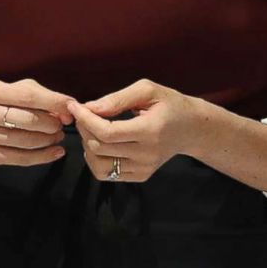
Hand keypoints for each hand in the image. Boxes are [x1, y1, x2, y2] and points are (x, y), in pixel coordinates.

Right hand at [0, 78, 73, 166]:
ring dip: (49, 140)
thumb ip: (37, 95)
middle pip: (29, 120)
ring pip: (27, 141)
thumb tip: (65, 110)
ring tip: (57, 137)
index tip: (71, 108)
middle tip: (60, 126)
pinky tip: (55, 152)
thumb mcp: (10, 90)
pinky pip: (21, 158)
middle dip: (52, 124)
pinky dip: (43, 157)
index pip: (28, 96)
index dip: (54, 103)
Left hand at [66, 80, 210, 182]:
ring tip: (92, 130)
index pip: (107, 132)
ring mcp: (144, 168)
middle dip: (84, 129)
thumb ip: (117, 98)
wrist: (192, 129)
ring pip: (99, 165)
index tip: (74, 106)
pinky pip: (107, 174)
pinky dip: (96, 160)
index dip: (85, 119)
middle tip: (84, 114)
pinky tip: (100, 144)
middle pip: (99, 148)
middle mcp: (146, 154)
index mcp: (149, 131)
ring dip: (87, 146)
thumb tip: (89, 107)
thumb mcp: (147, 90)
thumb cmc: (169, 104)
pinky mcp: (141, 176)